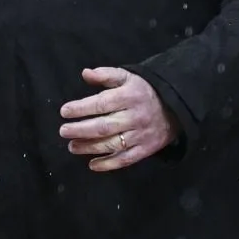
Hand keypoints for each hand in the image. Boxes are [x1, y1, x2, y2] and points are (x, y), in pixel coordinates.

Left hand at [57, 67, 176, 170]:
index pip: (101, 104)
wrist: (175, 107)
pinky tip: (92, 165)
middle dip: (80, 130)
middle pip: (104, 126)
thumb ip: (106, 75)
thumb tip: (85, 73)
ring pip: (112, 144)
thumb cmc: (144, 91)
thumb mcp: (128, 77)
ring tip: (72, 146)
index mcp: (128, 97)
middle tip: (63, 131)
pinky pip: (126, 160)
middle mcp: (134, 117)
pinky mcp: (145, 150)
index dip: (81, 108)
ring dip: (89, 147)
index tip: (64, 111)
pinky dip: (108, 164)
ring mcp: (140, 135)